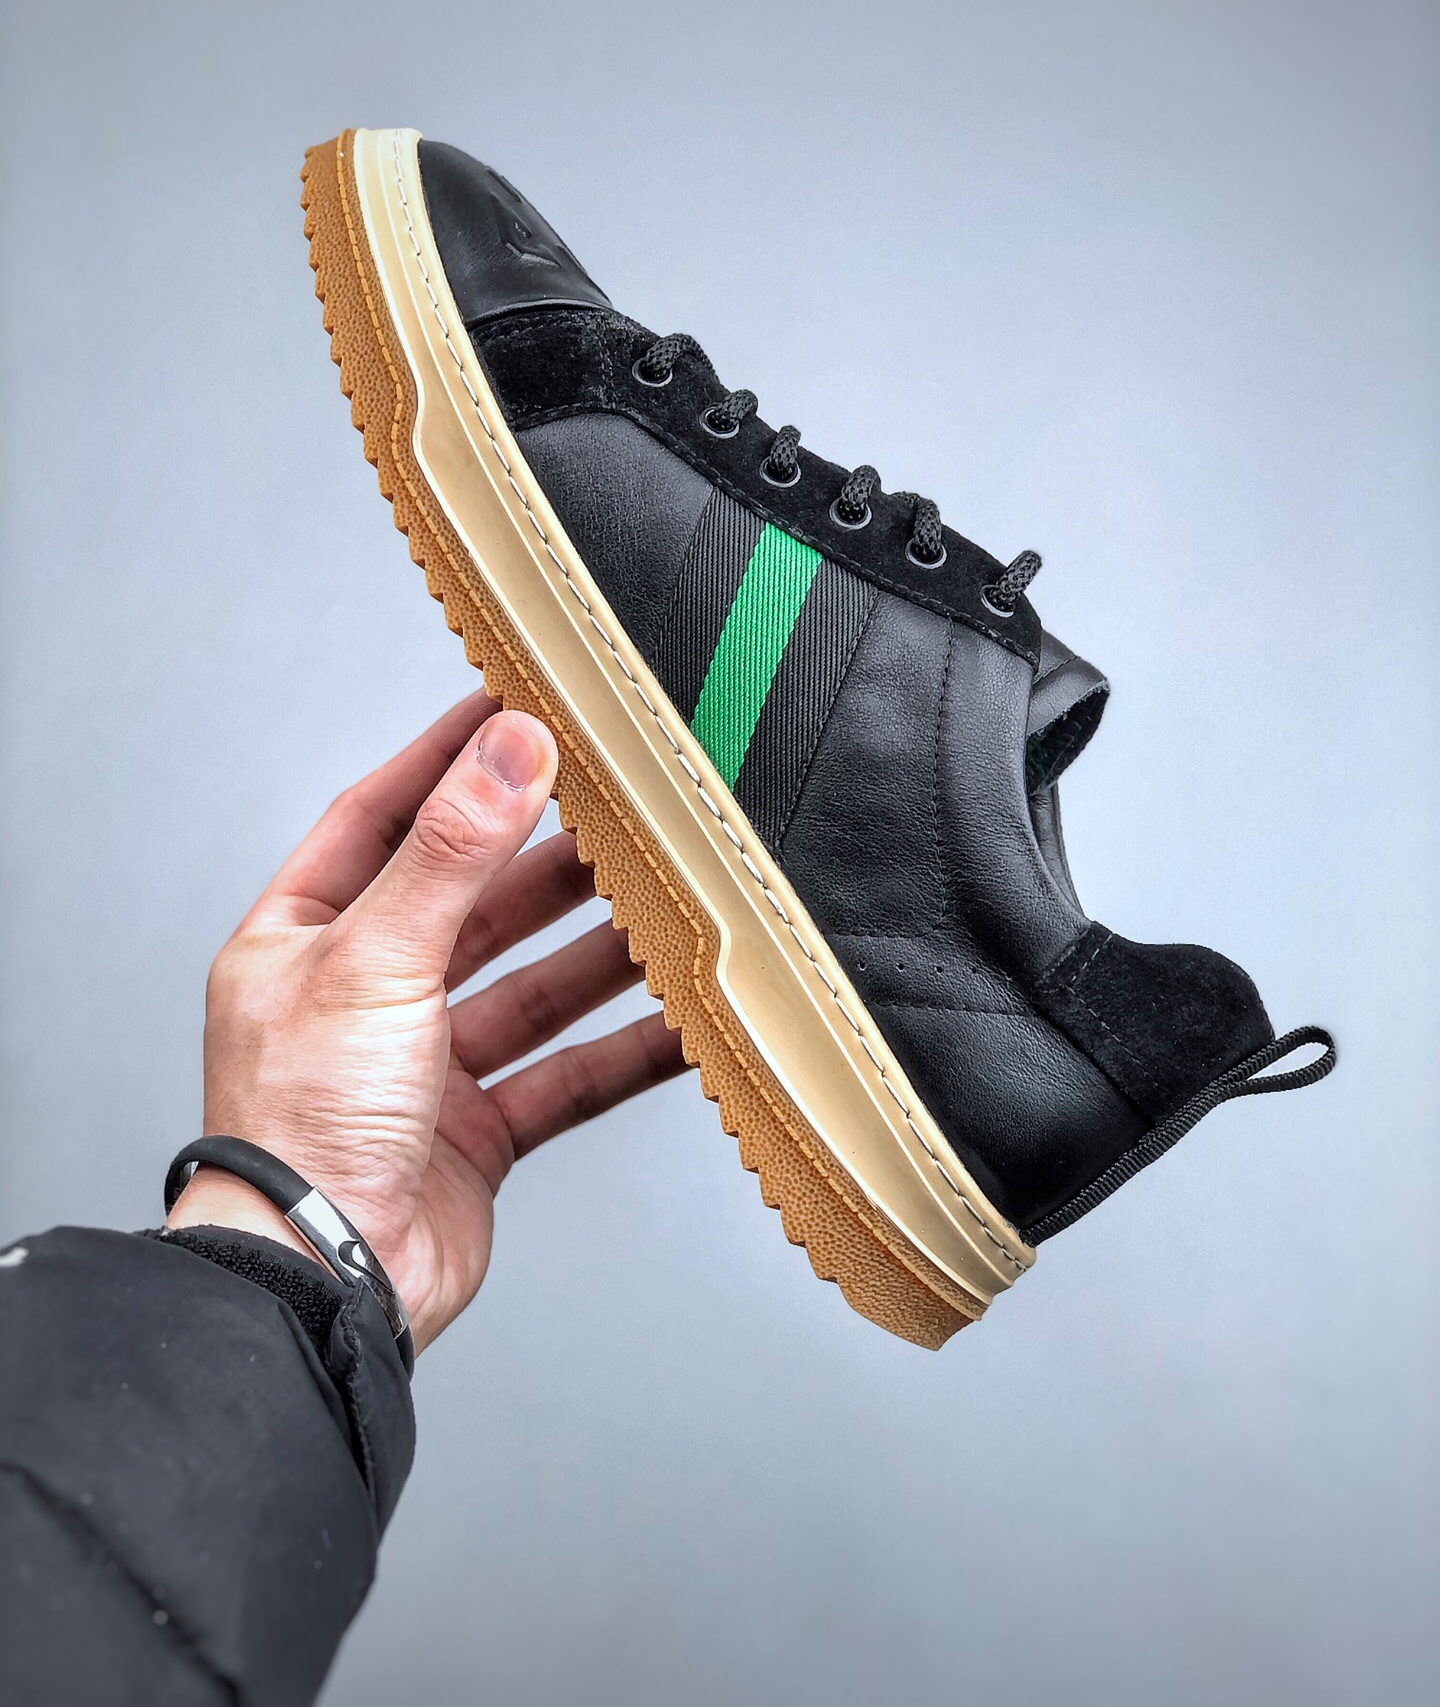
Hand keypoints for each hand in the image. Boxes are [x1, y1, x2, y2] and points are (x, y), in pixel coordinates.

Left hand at [166, 690, 686, 1351]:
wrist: (320, 1286)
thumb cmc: (301, 1128)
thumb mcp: (375, 959)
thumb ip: (452, 852)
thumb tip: (510, 746)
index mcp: (303, 941)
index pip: (382, 818)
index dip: (448, 759)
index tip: (515, 704)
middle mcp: (361, 997)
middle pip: (472, 903)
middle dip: (549, 857)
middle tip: (623, 805)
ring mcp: (422, 1068)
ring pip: (532, 987)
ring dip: (600, 951)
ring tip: (671, 903)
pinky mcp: (476, 1133)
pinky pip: (567, 1075)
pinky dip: (626, 1050)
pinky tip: (682, 1021)